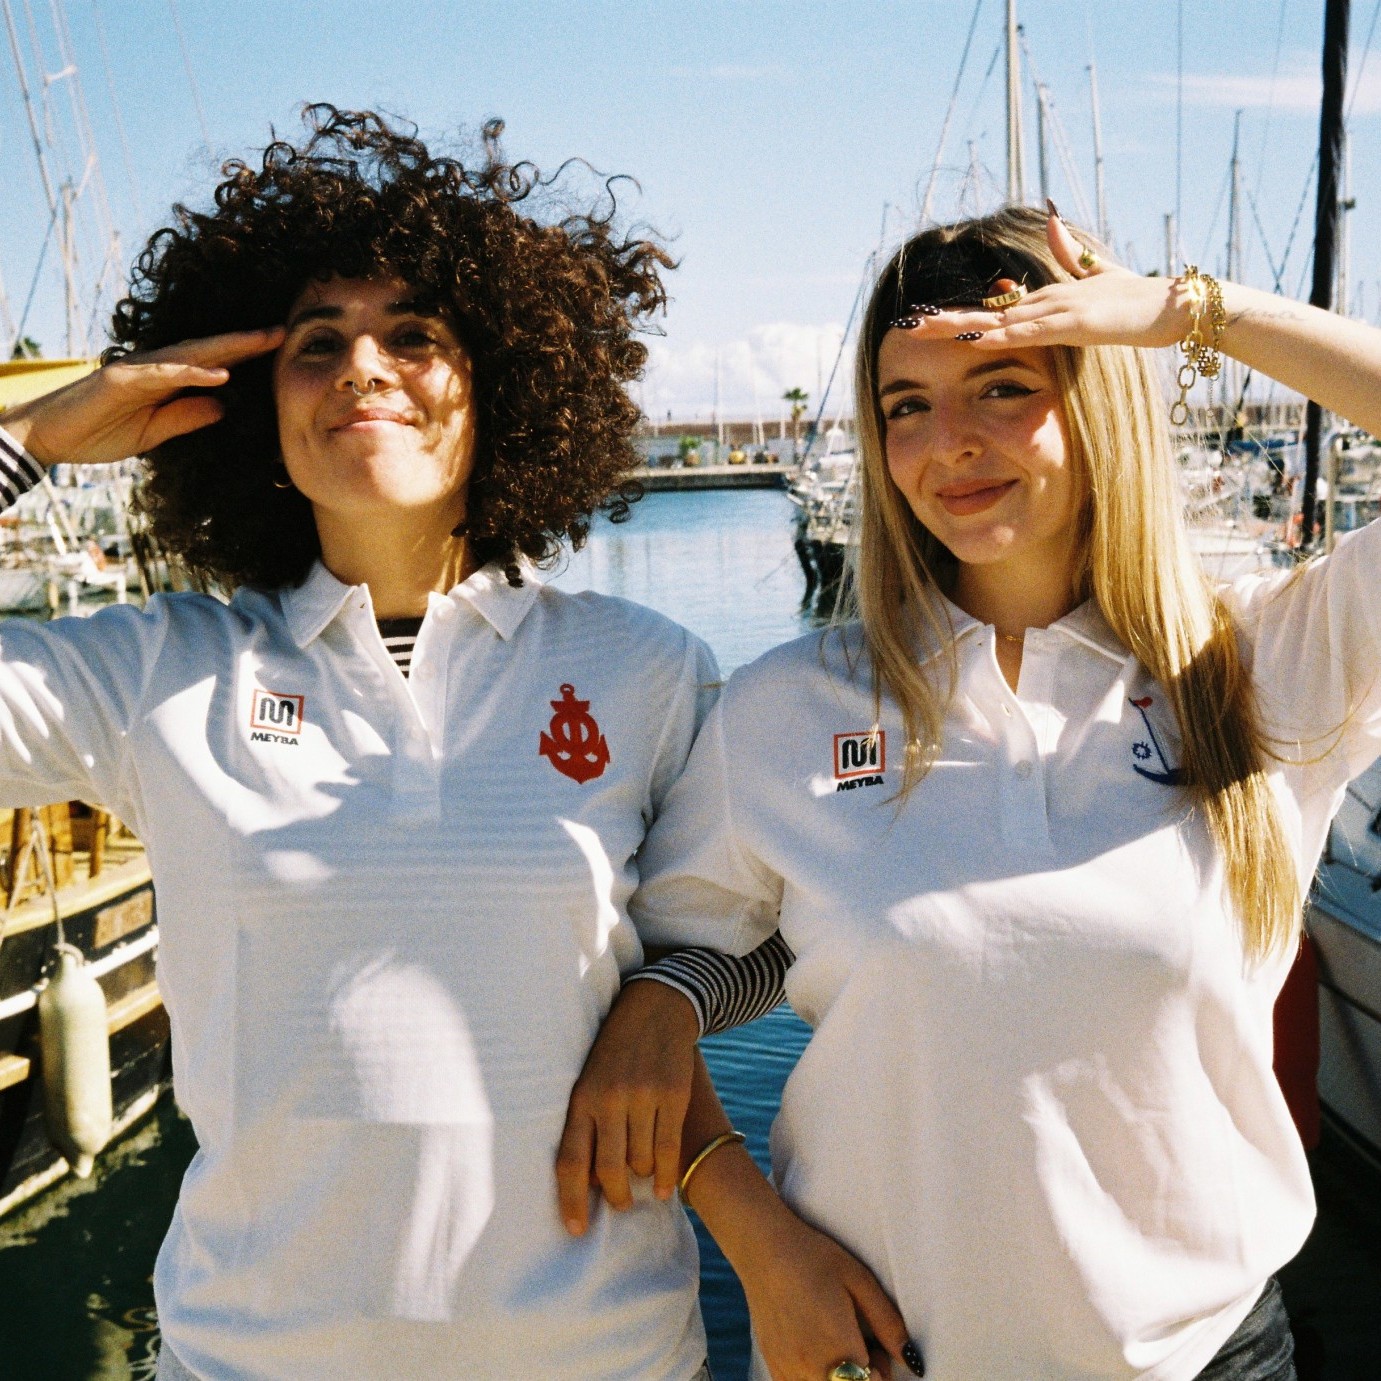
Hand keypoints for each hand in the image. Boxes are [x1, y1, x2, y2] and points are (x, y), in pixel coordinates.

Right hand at [2, 326, 284, 467]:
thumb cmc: (99, 433)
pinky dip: (193, 373)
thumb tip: (223, 406)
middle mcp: (154, 368)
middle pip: (209, 350)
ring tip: (263, 341)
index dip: (244, 355)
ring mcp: (137, 370)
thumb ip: (187, 418)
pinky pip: (163, 375)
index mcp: (165, 381)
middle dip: (247, 341)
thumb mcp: (155, 433)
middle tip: (284, 330)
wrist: (49, 438)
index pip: (212, 363)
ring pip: (191, 353)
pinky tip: (220, 374)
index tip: (279, 350)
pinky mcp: (120, 380)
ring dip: (228, 346)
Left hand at [555, 977, 699, 1233]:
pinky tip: (663, 1188)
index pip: (571, 1161)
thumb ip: (586, 1125)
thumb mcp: (589, 1080)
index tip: (575, 1230)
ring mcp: (644, 1097)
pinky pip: (668, 1150)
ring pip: (641, 1162)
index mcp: (582, 1098)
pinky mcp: (673, 1096)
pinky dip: (665, 1176)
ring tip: (641, 1180)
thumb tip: (587, 1181)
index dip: (571, 1201)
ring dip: (641, 1179)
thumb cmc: (615, 1053)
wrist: (655, 1009)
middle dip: (614, 1197)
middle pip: (609, 1170)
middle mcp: (610, 1099)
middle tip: (619, 1205)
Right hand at [731, 1202, 914, 1380]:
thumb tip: (911, 1360)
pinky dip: (815, 1378)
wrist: (764, 1247)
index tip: (877, 1351)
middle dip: (863, 1379)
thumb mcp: (859, 1280)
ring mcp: (789, 1370)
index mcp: (838, 1346)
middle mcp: (811, 1367)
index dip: (880, 1373)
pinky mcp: (774, 1367)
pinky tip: (816, 1350)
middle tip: (861, 1345)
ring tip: (838, 1347)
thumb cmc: (814, 1258)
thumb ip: (889, 1324)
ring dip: (837, 1380)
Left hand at [907, 210, 1191, 353]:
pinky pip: (1030, 331)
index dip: (960, 315)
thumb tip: (1050, 218)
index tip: (927, 319)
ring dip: (960, 325)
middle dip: (945, 319)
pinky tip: (974, 337)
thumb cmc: (1141, 298)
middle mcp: (1049, 300)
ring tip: (923, 327)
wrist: (1178, 306)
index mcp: (1051, 297)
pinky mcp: (1077, 321)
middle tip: (906, 323)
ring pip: (1000, 320)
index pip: (997, 309)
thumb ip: (1072, 254)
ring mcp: (1061, 310)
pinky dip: (1000, 335)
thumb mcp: (1101, 275)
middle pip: (987, 312)